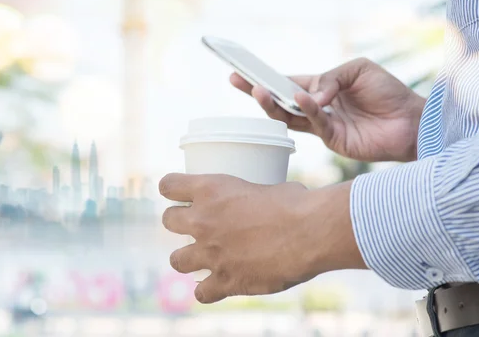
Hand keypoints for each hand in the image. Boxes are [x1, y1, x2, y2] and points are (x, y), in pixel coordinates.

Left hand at [159, 173, 365, 303]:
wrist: (310, 233)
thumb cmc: (297, 204)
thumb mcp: (268, 187)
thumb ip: (253, 197)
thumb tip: (265, 203)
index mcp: (210, 189)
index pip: (168, 185)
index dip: (171, 188)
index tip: (177, 192)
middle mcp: (203, 221)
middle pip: (168, 220)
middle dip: (179, 222)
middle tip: (195, 225)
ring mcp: (211, 253)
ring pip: (176, 260)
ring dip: (187, 258)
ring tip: (202, 258)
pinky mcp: (225, 281)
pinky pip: (201, 293)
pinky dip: (208, 291)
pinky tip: (218, 285)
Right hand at [231, 58, 425, 161]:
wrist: (413, 120)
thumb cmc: (388, 91)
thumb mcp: (358, 70)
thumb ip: (331, 78)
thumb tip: (310, 95)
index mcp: (321, 88)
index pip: (287, 82)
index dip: (267, 77)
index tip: (243, 69)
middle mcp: (317, 107)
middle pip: (280, 100)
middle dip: (257, 91)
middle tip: (236, 81)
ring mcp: (323, 126)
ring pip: (289, 116)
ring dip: (273, 104)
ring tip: (259, 91)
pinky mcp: (333, 140)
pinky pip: (315, 123)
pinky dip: (307, 109)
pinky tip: (302, 98)